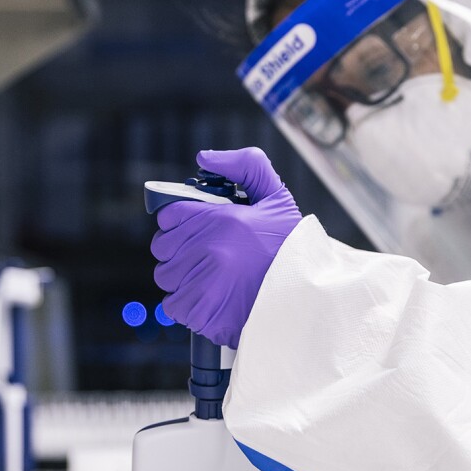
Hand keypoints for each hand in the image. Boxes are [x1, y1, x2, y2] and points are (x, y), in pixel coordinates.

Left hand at [152, 148, 302, 347]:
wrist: (306, 295)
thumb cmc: (290, 248)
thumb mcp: (277, 198)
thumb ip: (247, 166)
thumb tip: (204, 158)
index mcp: (222, 219)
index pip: (170, 215)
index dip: (179, 222)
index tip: (197, 231)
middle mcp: (209, 249)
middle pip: (163, 247)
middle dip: (178, 250)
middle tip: (203, 256)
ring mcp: (204, 282)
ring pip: (167, 277)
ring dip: (181, 278)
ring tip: (208, 279)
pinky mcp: (203, 312)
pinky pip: (174, 306)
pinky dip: (186, 305)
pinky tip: (209, 299)